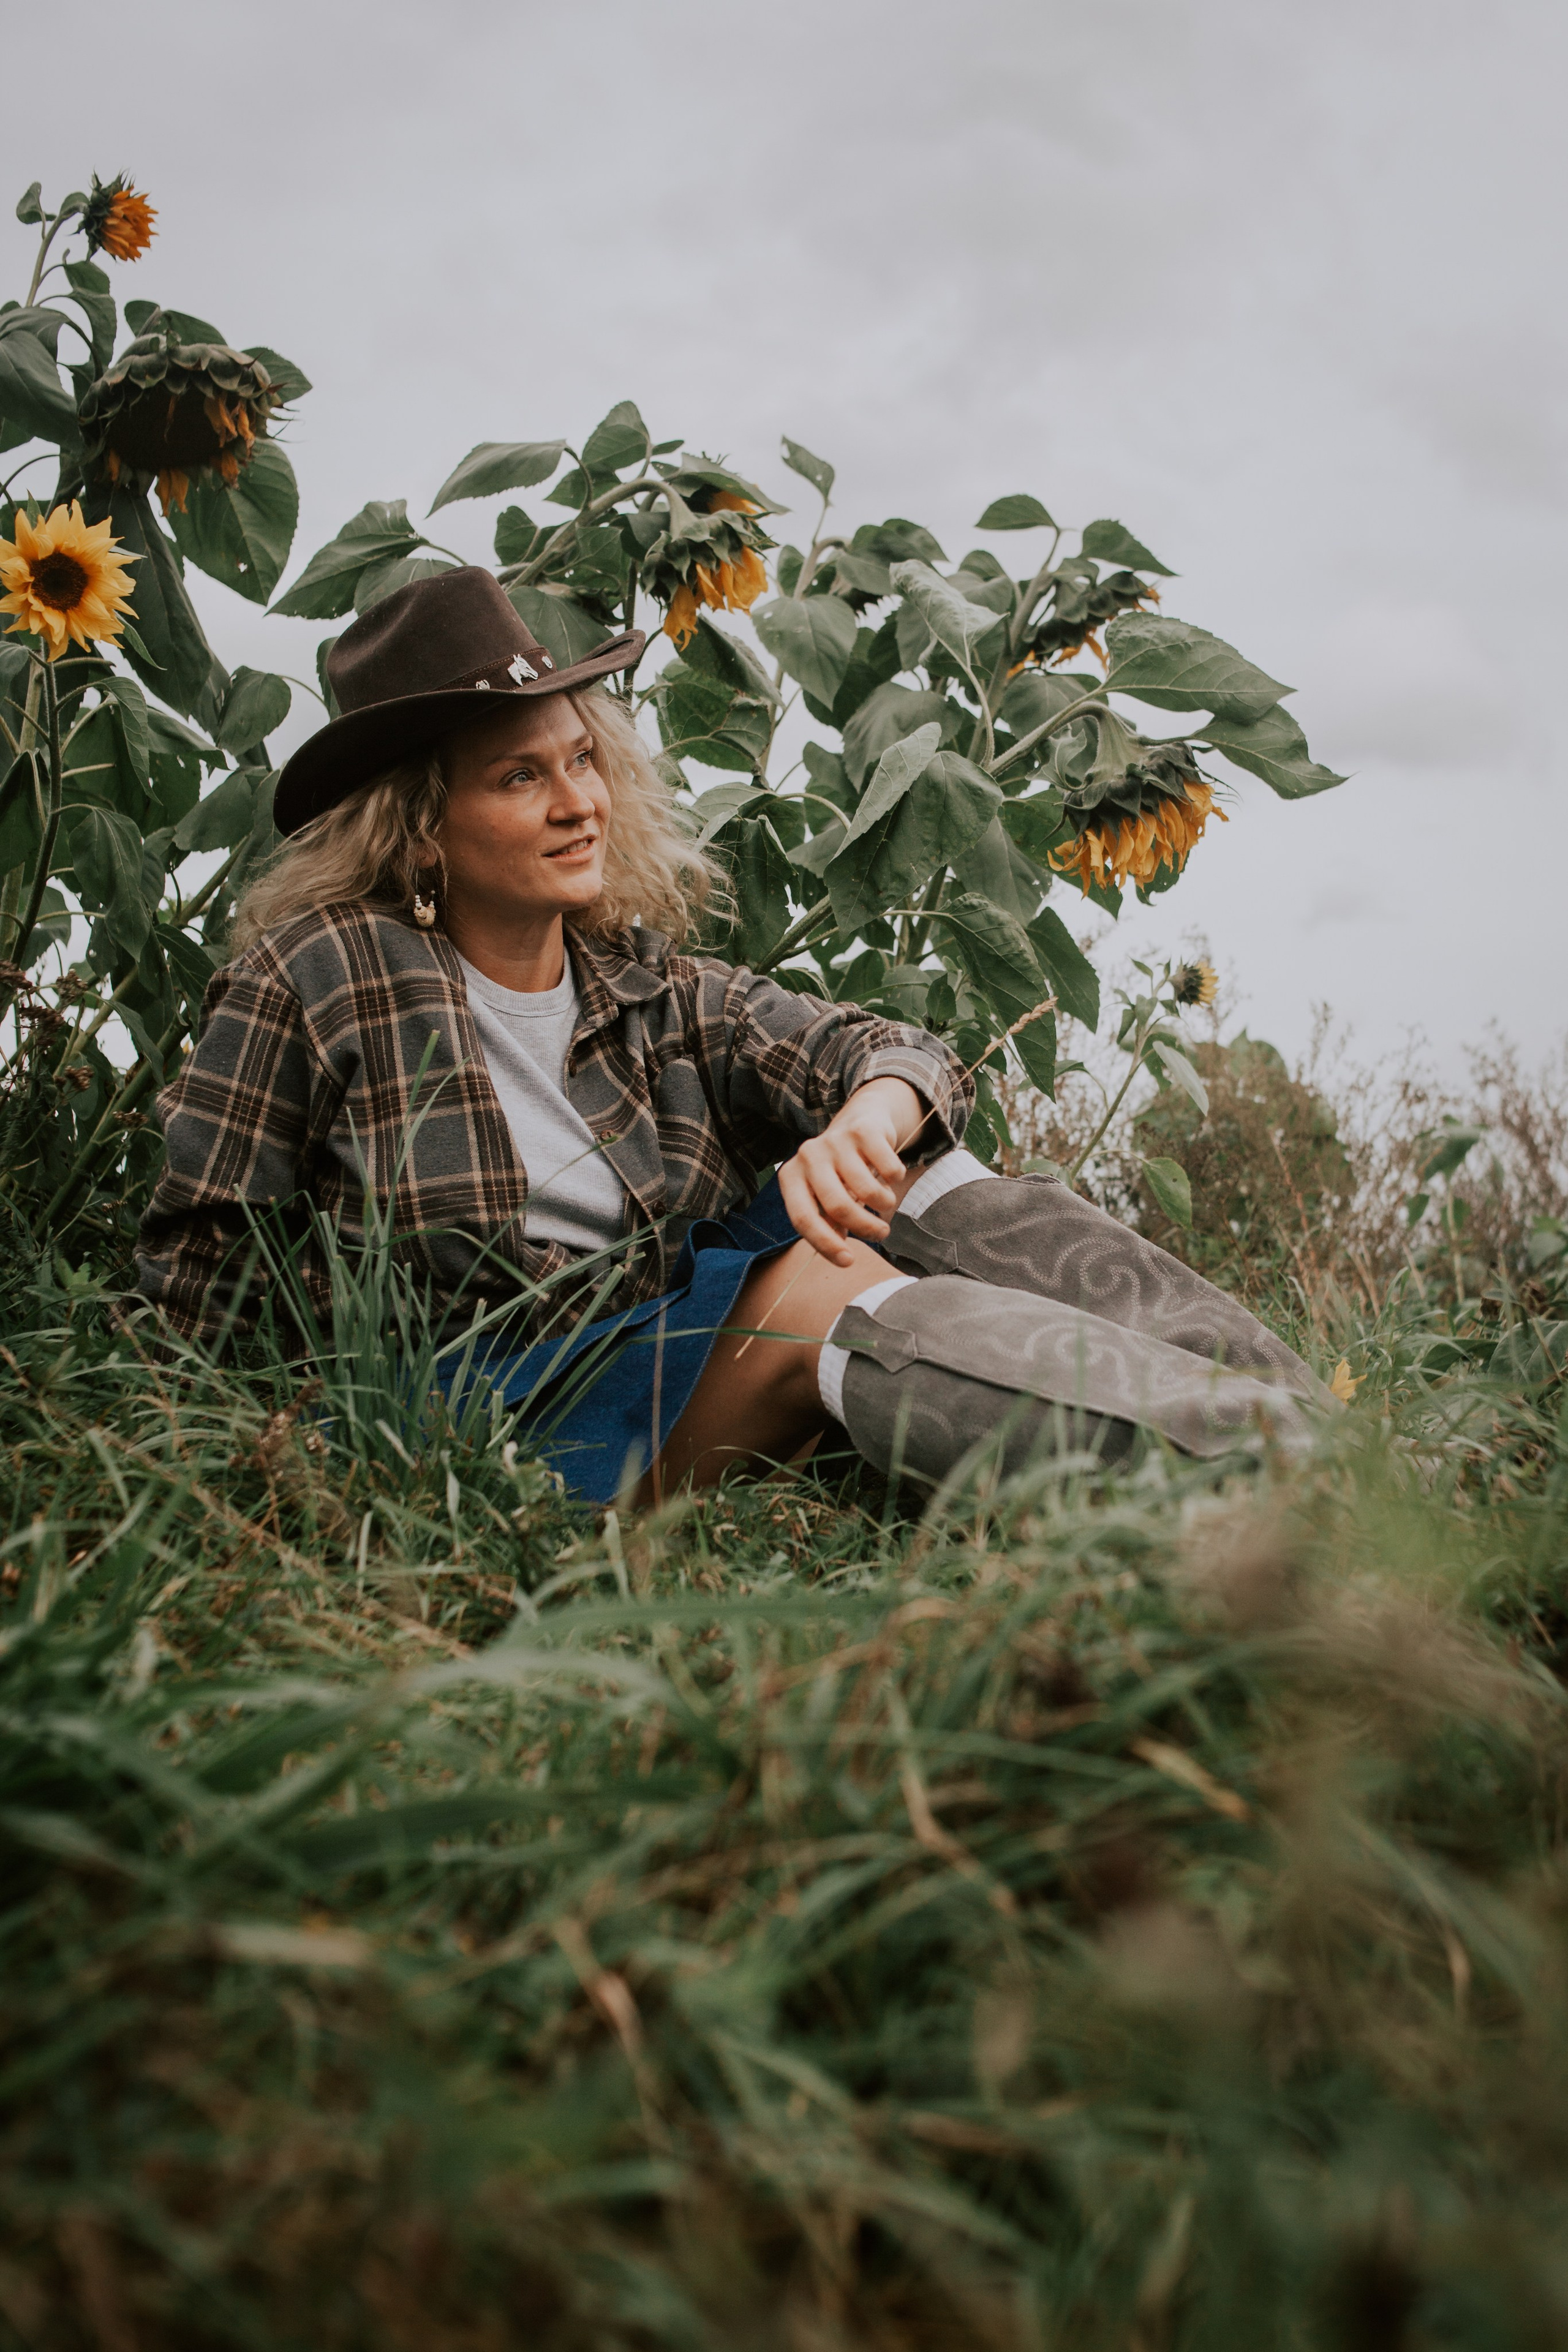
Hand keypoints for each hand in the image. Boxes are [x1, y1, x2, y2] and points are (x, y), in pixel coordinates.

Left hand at [777, 1077, 925, 1267]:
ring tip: (886, 1203)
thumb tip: (840, 1252)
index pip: (802, 1218)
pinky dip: (895, 1179)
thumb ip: (828, 1223)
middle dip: (866, 1228)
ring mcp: (835, 1141)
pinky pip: (888, 1169)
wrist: (862, 1121)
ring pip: (867, 1190)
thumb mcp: (826, 1197)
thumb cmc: (841, 1171)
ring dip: (885, 1204)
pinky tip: (891, 1176)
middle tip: (881, 1233)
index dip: (825, 1244)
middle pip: (839, 1206)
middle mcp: (808, 1156)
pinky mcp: (863, 1131)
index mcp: (791, 1176)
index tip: (848, 1262)